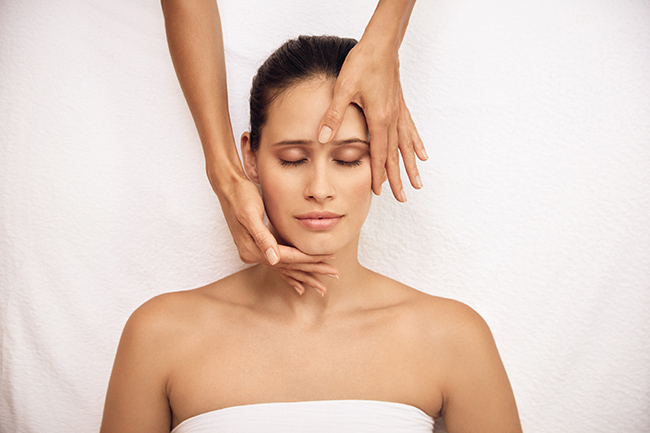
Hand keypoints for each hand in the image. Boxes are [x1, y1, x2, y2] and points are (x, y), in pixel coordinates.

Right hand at [213, 173, 338, 294]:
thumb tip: (273, 260)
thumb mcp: (250, 213)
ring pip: (284, 269)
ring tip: (321, 286)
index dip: (309, 258)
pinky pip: (278, 265)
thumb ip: (262, 237)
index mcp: (252, 249)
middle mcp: (252, 254)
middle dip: (312, 271)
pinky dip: (291, 273)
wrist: (227, 188)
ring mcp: (254, 252)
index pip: (287, 258)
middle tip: (334, 274)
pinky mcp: (257, 247)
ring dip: (304, 276)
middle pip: (288, 267)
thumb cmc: (241, 196)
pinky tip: (300, 283)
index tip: (329, 258)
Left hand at [317, 36, 426, 201]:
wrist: (380, 43)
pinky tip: (422, 154)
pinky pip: (410, 129)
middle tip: (403, 197)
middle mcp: (392, 118)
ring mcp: (398, 112)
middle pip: (395, 154)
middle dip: (398, 177)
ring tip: (418, 183)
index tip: (379, 192)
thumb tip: (322, 138)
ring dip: (410, 165)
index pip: (379, 153)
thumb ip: (334, 115)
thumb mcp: (342, 88)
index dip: (379, 174)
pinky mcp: (399, 105)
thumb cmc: (362, 63)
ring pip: (406, 145)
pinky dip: (415, 143)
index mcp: (378, 118)